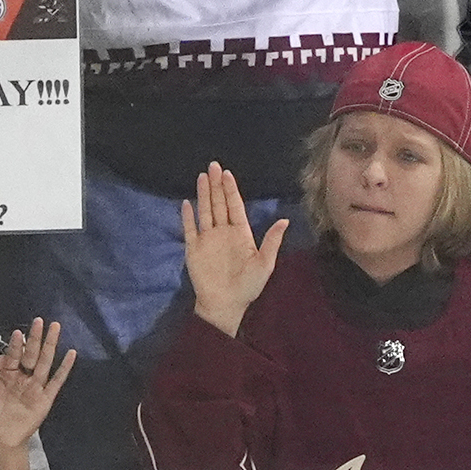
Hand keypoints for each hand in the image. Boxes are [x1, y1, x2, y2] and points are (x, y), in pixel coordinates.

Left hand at [0, 319, 76, 454]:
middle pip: (31, 354)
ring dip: (50, 345)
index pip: (13, 355)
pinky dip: (64, 368)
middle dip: (35, 337)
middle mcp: (23, 378)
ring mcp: (36, 387)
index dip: (15, 344)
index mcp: (7, 375)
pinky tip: (71, 354)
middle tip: (39, 320)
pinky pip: (57, 381)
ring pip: (45, 362)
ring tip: (55, 328)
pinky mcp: (46, 397)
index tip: (18, 332)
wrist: (0, 439)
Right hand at [180, 161, 286, 336]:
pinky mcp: (194, 249)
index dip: (231, 190)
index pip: (235, 206)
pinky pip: (189, 229)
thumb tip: (284, 220)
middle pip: (218, 203)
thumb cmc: (249, 286)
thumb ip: (271, 241)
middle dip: (216, 185)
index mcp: (240, 233)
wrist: (226, 304)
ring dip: (203, 194)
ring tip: (201, 177)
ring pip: (205, 211)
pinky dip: (187, 216)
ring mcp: (207, 239)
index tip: (228, 174)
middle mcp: (223, 232)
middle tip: (213, 166)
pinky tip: (186, 203)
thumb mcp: (265, 264)